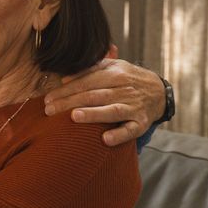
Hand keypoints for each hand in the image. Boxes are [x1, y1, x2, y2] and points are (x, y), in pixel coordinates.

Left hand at [44, 57, 165, 146]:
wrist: (159, 91)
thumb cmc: (127, 79)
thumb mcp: (112, 68)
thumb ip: (90, 71)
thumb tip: (65, 78)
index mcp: (115, 74)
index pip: (87, 82)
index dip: (67, 90)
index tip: (48, 99)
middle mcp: (125, 90)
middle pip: (95, 96)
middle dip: (71, 102)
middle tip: (50, 110)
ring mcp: (134, 107)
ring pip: (112, 110)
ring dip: (93, 114)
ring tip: (74, 117)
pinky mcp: (142, 123)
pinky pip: (130, 130)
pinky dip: (119, 135)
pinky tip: (105, 139)